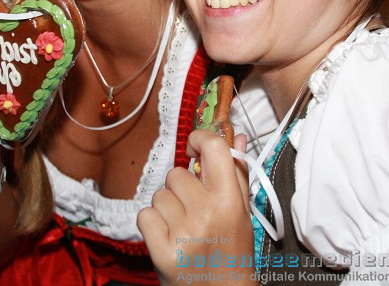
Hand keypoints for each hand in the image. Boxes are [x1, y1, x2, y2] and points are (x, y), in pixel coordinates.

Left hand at [138, 130, 256, 285]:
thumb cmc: (233, 252)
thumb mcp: (242, 213)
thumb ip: (237, 173)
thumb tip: (234, 136)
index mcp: (230, 201)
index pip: (213, 149)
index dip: (200, 138)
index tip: (195, 147)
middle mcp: (206, 214)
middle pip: (177, 173)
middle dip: (182, 187)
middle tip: (194, 208)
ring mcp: (183, 234)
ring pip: (159, 195)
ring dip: (167, 207)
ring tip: (183, 226)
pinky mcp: (162, 252)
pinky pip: (145, 215)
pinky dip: (153, 224)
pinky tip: (169, 236)